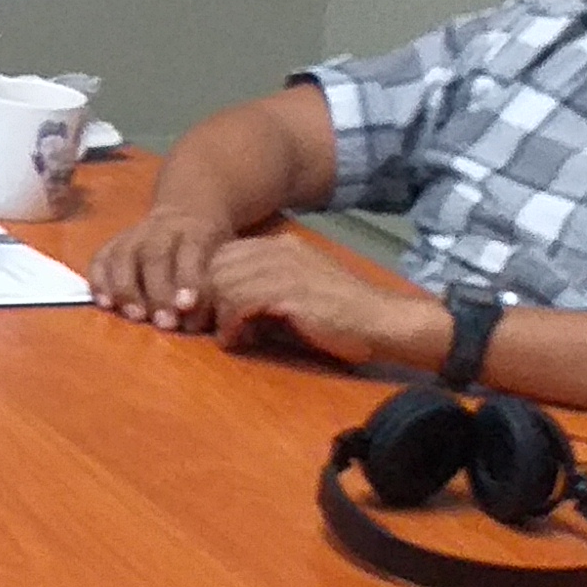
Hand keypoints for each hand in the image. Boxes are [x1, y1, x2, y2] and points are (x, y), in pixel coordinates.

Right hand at [90, 207, 238, 328]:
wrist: (190, 208)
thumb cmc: (213, 246)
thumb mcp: (228, 252)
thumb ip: (223, 280)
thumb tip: (227, 321)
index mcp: (197, 229)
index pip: (192, 250)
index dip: (189, 278)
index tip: (187, 306)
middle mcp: (164, 228)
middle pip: (155, 255)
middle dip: (158, 291)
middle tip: (165, 323)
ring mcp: (136, 233)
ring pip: (124, 255)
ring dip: (126, 288)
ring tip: (133, 316)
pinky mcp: (115, 242)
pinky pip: (101, 258)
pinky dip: (99, 280)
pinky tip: (104, 303)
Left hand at [202, 233, 430, 369]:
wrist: (381, 322)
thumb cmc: (343, 317)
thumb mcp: (298, 294)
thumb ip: (265, 293)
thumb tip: (227, 311)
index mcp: (282, 245)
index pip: (226, 252)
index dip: (209, 281)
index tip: (208, 311)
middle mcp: (279, 249)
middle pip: (218, 264)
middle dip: (205, 296)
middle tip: (206, 326)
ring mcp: (284, 267)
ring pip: (223, 282)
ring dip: (216, 313)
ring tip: (226, 336)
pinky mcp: (287, 291)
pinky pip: (238, 302)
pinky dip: (230, 324)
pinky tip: (237, 341)